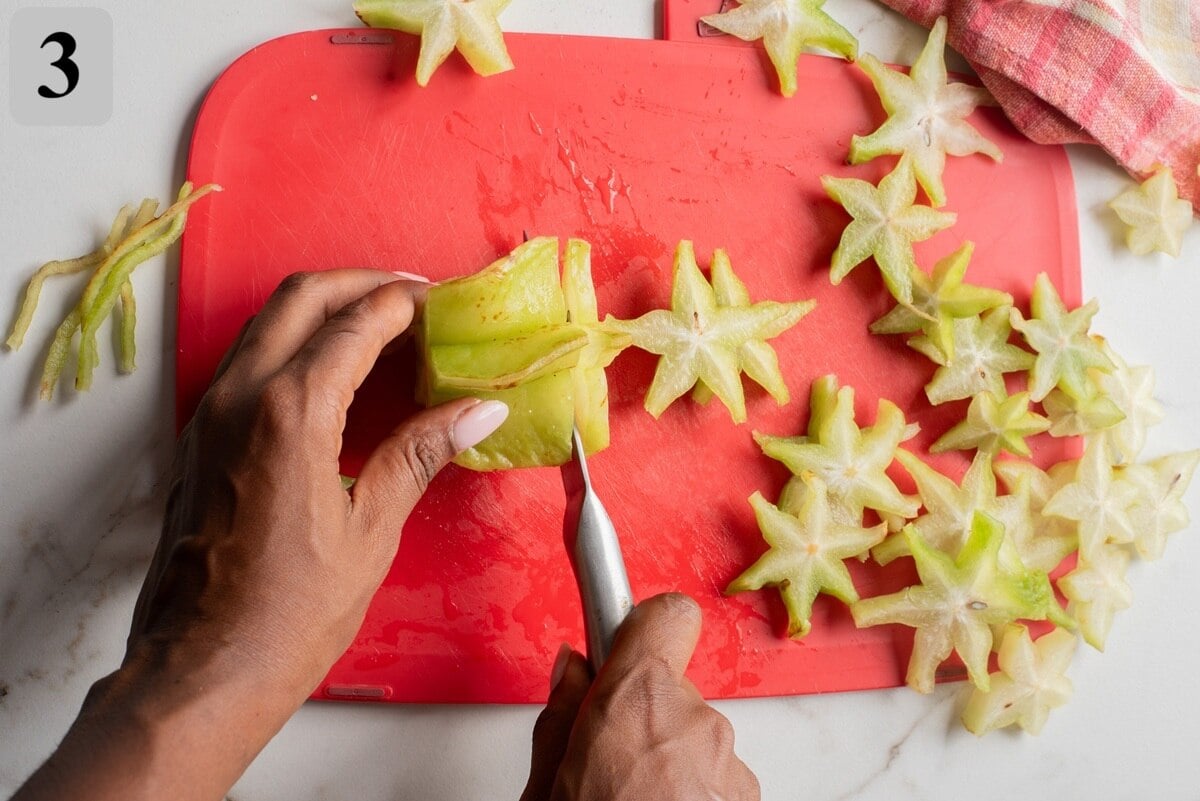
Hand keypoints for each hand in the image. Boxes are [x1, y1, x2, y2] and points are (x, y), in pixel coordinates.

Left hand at [14, 269, 508, 800]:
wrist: (201, 669)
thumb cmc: (289, 613)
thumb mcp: (370, 529)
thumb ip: (420, 453)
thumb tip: (479, 410)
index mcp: (289, 412)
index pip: (356, 324)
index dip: (405, 304)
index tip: (442, 304)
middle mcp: (239, 397)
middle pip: (301, 298)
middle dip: (360, 283)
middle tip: (412, 297)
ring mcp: (209, 415)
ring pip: (266, 323)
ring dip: (322, 308)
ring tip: (378, 326)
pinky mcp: (197, 439)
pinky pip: (247, 361)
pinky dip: (292, 344)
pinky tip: (332, 374)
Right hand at [520, 594, 759, 800]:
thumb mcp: (544, 788)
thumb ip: (560, 718)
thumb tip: (571, 670)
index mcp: (636, 703)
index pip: (666, 615)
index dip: (643, 624)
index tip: (623, 627)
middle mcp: (695, 722)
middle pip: (669, 688)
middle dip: (641, 715)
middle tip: (607, 763)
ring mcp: (728, 762)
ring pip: (693, 734)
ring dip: (667, 758)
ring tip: (632, 800)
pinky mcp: (748, 794)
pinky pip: (715, 772)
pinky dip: (692, 789)